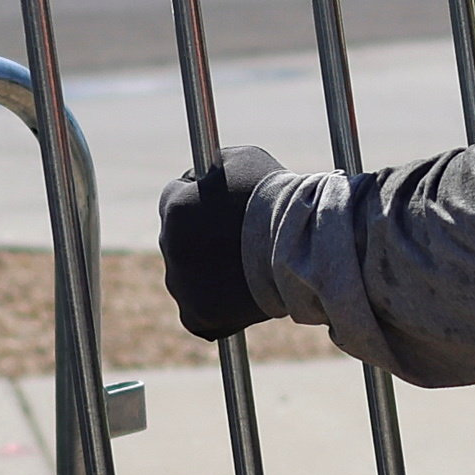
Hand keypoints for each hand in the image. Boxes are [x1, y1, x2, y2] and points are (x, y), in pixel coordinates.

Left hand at [158, 144, 279, 340]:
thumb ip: (212, 168)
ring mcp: (181, 283)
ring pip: (186, 279)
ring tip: (242, 270)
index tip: (221, 210)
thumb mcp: (242, 160)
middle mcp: (169, 245)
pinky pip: (196, 314)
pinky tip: (235, 298)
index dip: (201, 202)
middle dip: (202, 240)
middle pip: (180, 242)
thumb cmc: (279, 198)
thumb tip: (200, 177)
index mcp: (175, 207)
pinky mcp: (197, 314)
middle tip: (236, 242)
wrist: (305, 246)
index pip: (175, 201)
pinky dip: (212, 309)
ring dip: (206, 275)